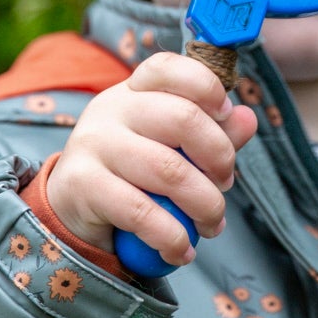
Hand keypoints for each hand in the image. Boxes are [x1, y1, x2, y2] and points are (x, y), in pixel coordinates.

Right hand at [43, 52, 257, 265]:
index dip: (206, 85)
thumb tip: (247, 119)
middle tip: (225, 185)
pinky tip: (181, 250)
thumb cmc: (130, 172)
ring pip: (169, 171)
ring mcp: (94, 143)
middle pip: (183, 118)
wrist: (69, 207)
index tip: (225, 112)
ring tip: (211, 226)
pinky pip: (142, 212)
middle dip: (220, 157)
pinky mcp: (84, 184)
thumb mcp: (169, 147)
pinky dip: (172, 237)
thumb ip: (210, 133)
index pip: (169, 67)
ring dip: (205, 206)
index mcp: (135, 91)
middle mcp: (112, 109)